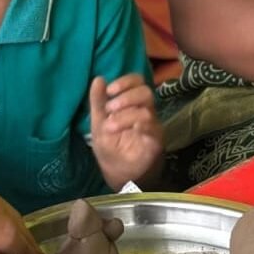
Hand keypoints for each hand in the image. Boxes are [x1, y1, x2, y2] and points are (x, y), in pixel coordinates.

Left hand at [89, 73, 162, 187]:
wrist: (117, 174)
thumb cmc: (110, 146)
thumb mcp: (98, 122)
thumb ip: (98, 101)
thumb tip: (98, 79)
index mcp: (132, 104)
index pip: (137, 81)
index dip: (125, 81)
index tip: (110, 90)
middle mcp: (145, 111)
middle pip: (145, 92)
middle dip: (126, 97)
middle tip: (110, 109)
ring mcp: (152, 126)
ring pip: (147, 111)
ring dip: (126, 115)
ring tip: (110, 126)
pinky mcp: (156, 142)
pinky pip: (153, 129)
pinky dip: (140, 126)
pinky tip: (129, 131)